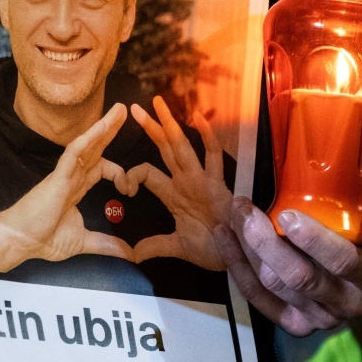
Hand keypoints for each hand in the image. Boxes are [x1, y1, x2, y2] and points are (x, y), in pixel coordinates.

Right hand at [0, 104, 133, 271]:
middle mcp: (71, 176)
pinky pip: (74, 152)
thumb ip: (106, 244)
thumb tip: (130, 253)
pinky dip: (88, 139)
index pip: (101, 168)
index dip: (119, 174)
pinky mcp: (58, 176)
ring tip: (120, 110)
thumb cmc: (42, 239)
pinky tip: (101, 127)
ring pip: (87, 144)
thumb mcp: (82, 242)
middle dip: (111, 130)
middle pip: (95, 148)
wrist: (18, 240)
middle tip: (125, 111)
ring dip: (104, 127)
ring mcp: (64, 173)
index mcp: (76, 188)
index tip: (129, 190)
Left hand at [128, 97, 233, 270]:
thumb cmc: (213, 249)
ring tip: (157, 103)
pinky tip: (197, 118)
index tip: (124, 186)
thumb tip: (133, 254)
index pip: (147, 173)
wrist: (237, 258)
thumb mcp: (178, 247)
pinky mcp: (218, 183)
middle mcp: (185, 181)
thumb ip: (155, 246)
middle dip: (150, 128)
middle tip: (135, 108)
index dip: (132, 174)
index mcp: (173, 194)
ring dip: (169, 125)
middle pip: (164, 149)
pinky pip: (212, 156)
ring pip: (182, 147)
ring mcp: (201, 179)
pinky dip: (206, 136)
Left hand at [212, 184, 361, 335]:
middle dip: (266, 241)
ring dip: (246, 247)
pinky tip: (224, 235)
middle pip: (299, 278)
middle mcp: (350, 304)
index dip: (314, 240)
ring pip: (273, 285)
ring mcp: (320, 318)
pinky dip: (236, 265)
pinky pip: (258, 297)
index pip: (342, 262)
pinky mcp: (294, 323)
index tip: (288, 214)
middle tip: (245, 208)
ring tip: (235, 213)